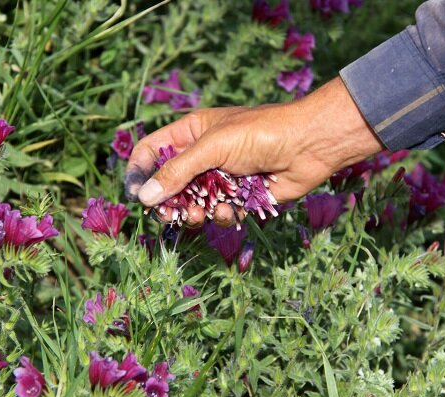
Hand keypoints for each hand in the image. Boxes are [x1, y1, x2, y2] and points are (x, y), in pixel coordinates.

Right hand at [125, 77, 383, 226]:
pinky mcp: (239, 197)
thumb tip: (144, 197)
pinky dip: (222, 215)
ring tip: (203, 213)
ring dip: (194, 212)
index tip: (136, 195)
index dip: (139, 172)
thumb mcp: (212, 147)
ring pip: (192, 204)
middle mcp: (202, 156)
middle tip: (170, 215)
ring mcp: (220, 178)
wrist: (308, 146)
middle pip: (169, 185)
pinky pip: (218, 213)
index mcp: (191, 133)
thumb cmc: (259, 134)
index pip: (152, 151)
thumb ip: (177, 172)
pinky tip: (231, 210)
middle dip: (168, 202)